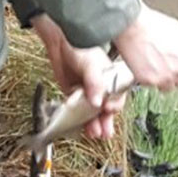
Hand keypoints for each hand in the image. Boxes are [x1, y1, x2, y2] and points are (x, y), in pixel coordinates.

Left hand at [33, 15, 123, 138]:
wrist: (60, 43)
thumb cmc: (80, 47)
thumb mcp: (91, 64)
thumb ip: (95, 82)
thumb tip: (97, 101)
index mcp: (113, 80)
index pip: (118, 97)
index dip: (114, 105)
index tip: (108, 110)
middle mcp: (104, 89)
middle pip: (108, 110)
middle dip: (106, 122)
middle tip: (105, 132)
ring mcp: (90, 94)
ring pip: (95, 114)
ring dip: (95, 124)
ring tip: (95, 133)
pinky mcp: (78, 98)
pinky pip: (81, 112)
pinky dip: (82, 121)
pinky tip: (83, 128)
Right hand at [113, 5, 177, 91]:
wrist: (133, 26)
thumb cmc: (154, 25)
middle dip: (176, 75)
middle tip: (164, 64)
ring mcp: (168, 78)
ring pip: (169, 87)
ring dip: (163, 80)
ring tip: (153, 64)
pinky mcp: (152, 82)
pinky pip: (153, 86)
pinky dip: (149, 80)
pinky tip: (145, 66)